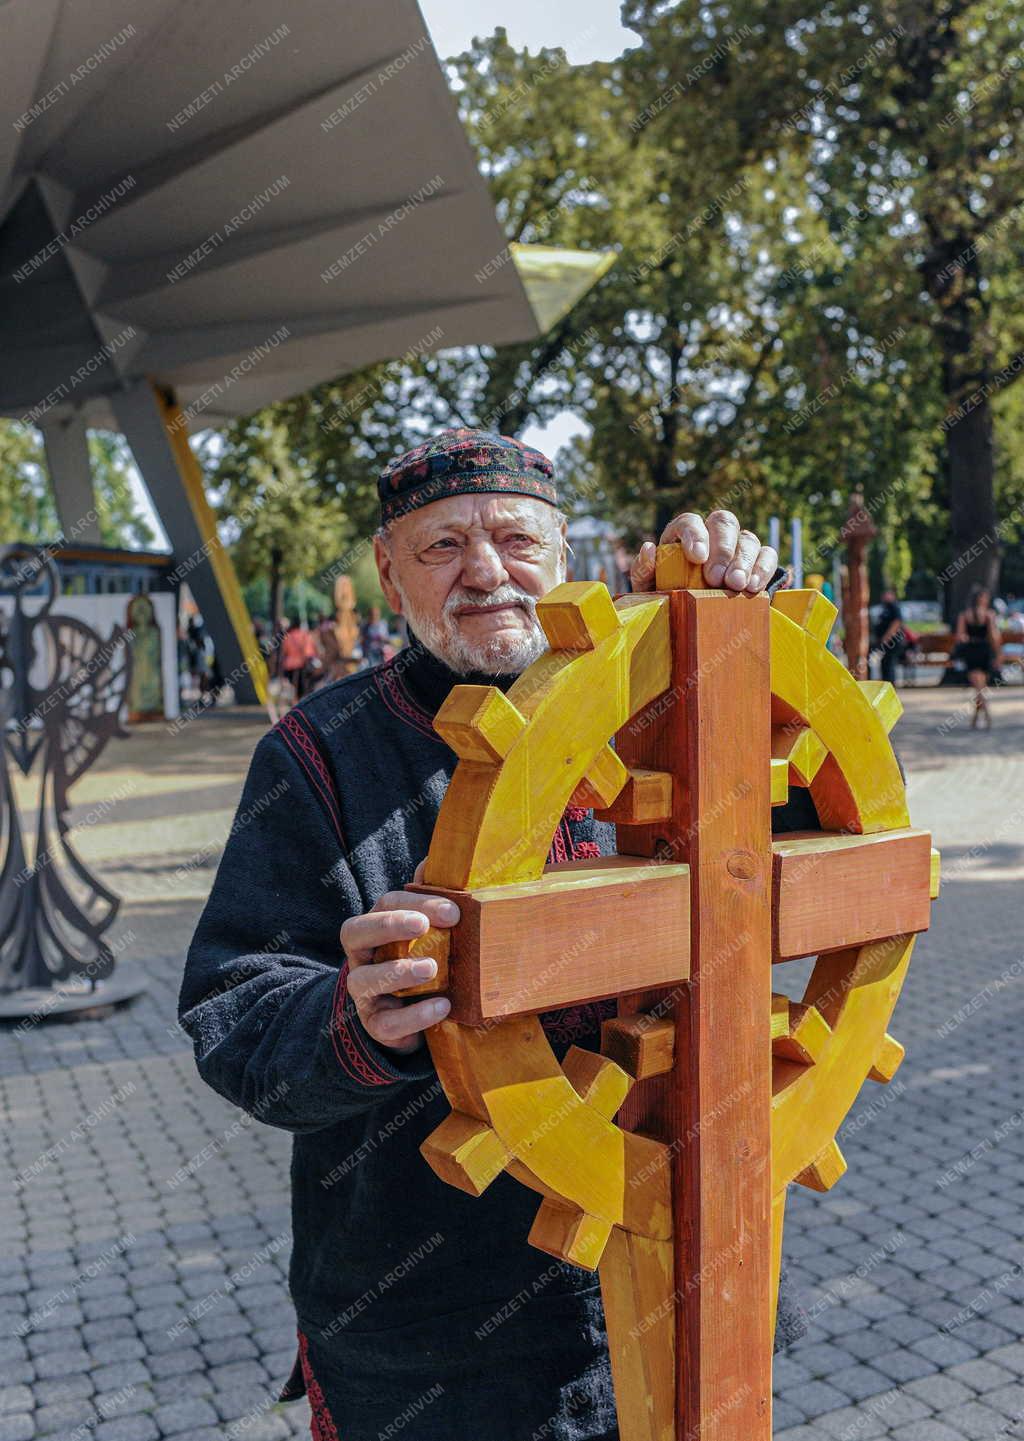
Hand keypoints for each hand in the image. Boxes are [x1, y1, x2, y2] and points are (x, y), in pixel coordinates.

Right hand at [341, 868, 454, 1053]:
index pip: (383, 904)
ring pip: (363, 980)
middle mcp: (361, 957)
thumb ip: (428, 897)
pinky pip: (386, 1024)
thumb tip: (434, 859)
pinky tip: (441, 1007)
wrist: (413, 1014)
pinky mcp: (376, 1026)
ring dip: (397, 972)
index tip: (452, 910)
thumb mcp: (428, 929)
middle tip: (423, 925)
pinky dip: (414, 1016)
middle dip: (388, 926)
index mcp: (375, 927)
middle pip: (355, 932)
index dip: (412, 903)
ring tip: (431, 968)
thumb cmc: (421, 958)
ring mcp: (365, 993)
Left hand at [630, 510, 777, 594]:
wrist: (694, 619)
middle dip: (722, 549)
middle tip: (717, 579)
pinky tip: (755, 587)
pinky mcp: (758, 563)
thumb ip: (644, 570)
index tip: (696, 557)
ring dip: (744, 561)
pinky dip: (764, 568)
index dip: (695, 535)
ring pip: (748, 538)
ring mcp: (738, 546)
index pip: (690, 521)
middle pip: (724, 523)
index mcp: (684, 535)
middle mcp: (713, 534)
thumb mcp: (649, 588)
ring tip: (738, 586)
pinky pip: (767, 555)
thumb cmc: (668, 598)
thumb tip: (649, 549)